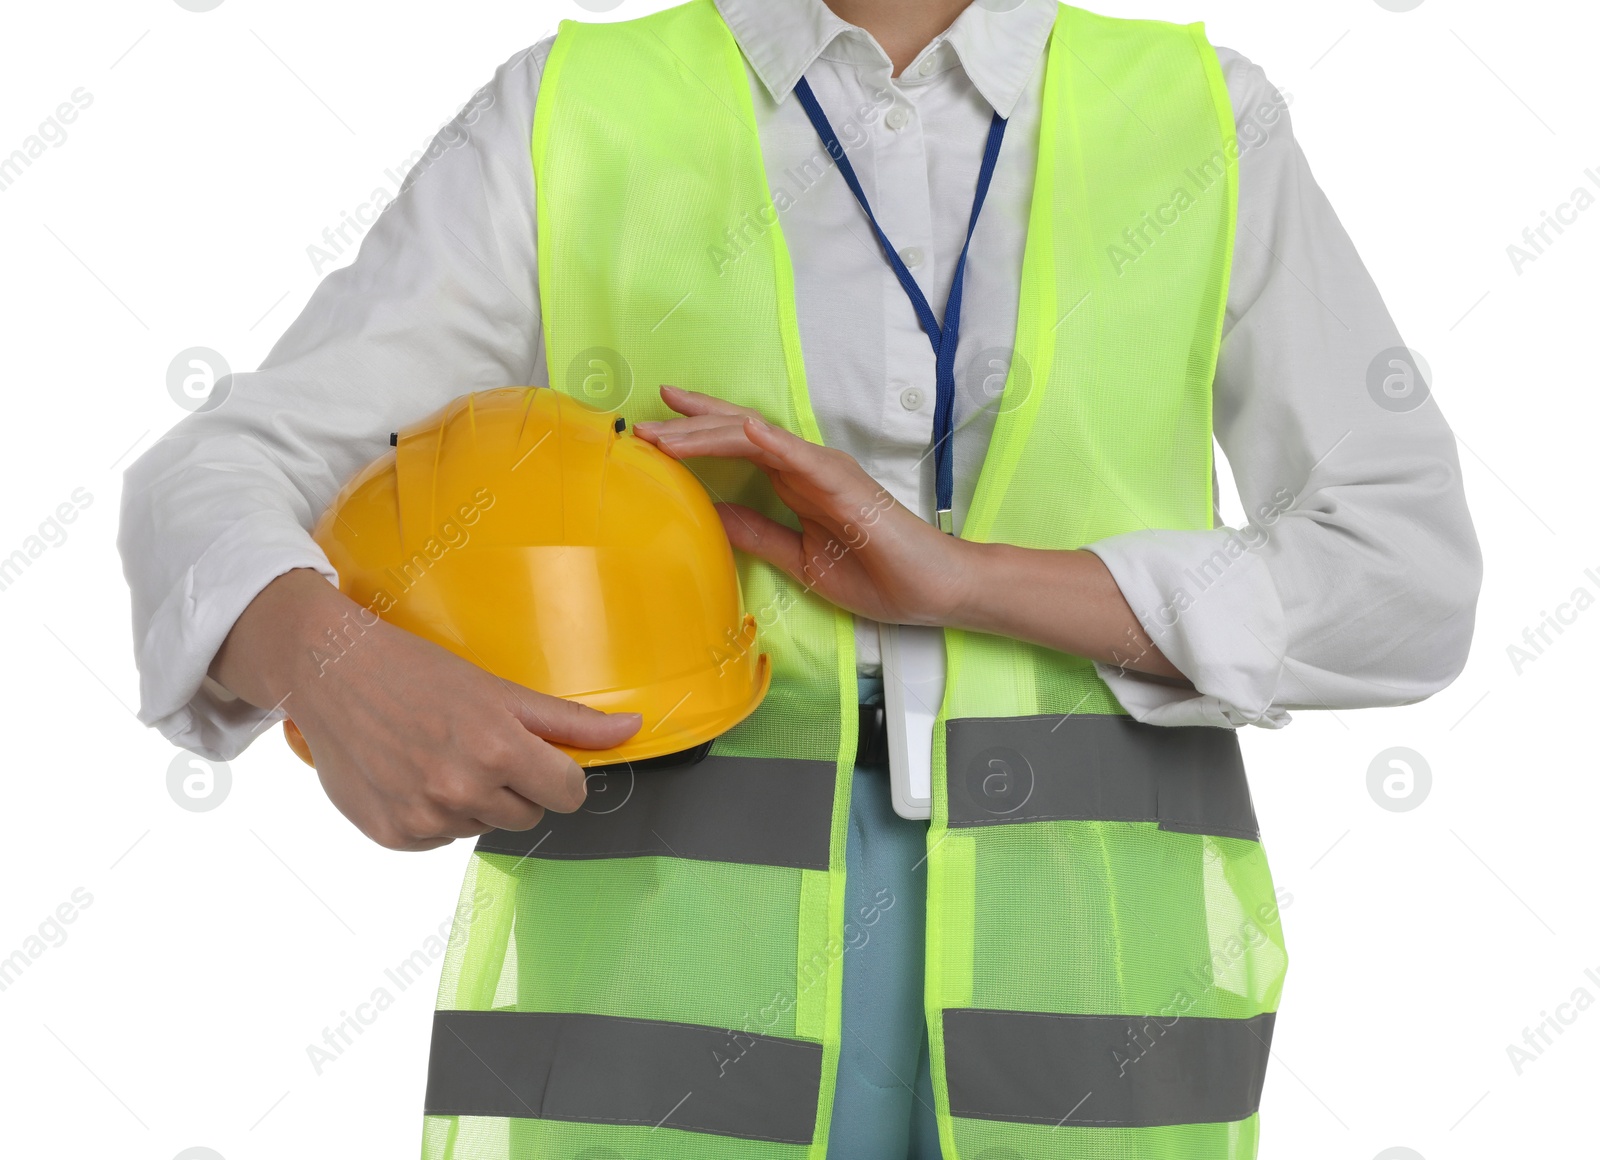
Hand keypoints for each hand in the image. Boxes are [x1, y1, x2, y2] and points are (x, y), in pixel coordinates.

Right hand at [211, 570, 642, 850]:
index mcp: (498, 750)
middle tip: (477, 746)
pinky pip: (441, 839)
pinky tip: (412, 775)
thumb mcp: (499, 689)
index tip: (539, 759)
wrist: (333, 674)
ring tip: (439, 756)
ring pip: (484, 827)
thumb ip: (569, 721)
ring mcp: (425, 818)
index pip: (568, 794)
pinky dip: (433, 815)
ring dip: (473, 801)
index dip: (558, 776)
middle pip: (529, 815)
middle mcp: (462, 790)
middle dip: (515, 787)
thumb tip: (632, 729)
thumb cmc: (418, 672)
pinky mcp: (393, 836)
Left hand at [633, 385, 972, 625]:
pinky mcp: (845, 482)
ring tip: (667, 428)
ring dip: (710, 431)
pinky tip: (740, 428)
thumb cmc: (875, 574)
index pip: (736, 447)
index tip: (652, 430)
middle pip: (736, 433)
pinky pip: (801, 456)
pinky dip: (770, 440)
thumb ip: (756, 532)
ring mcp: (824, 469)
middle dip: (687, 426)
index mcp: (794, 482)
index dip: (694, 434)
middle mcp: (805, 465)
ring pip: (757, 438)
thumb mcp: (797, 557)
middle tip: (641, 425)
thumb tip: (708, 514)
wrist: (929, 590)